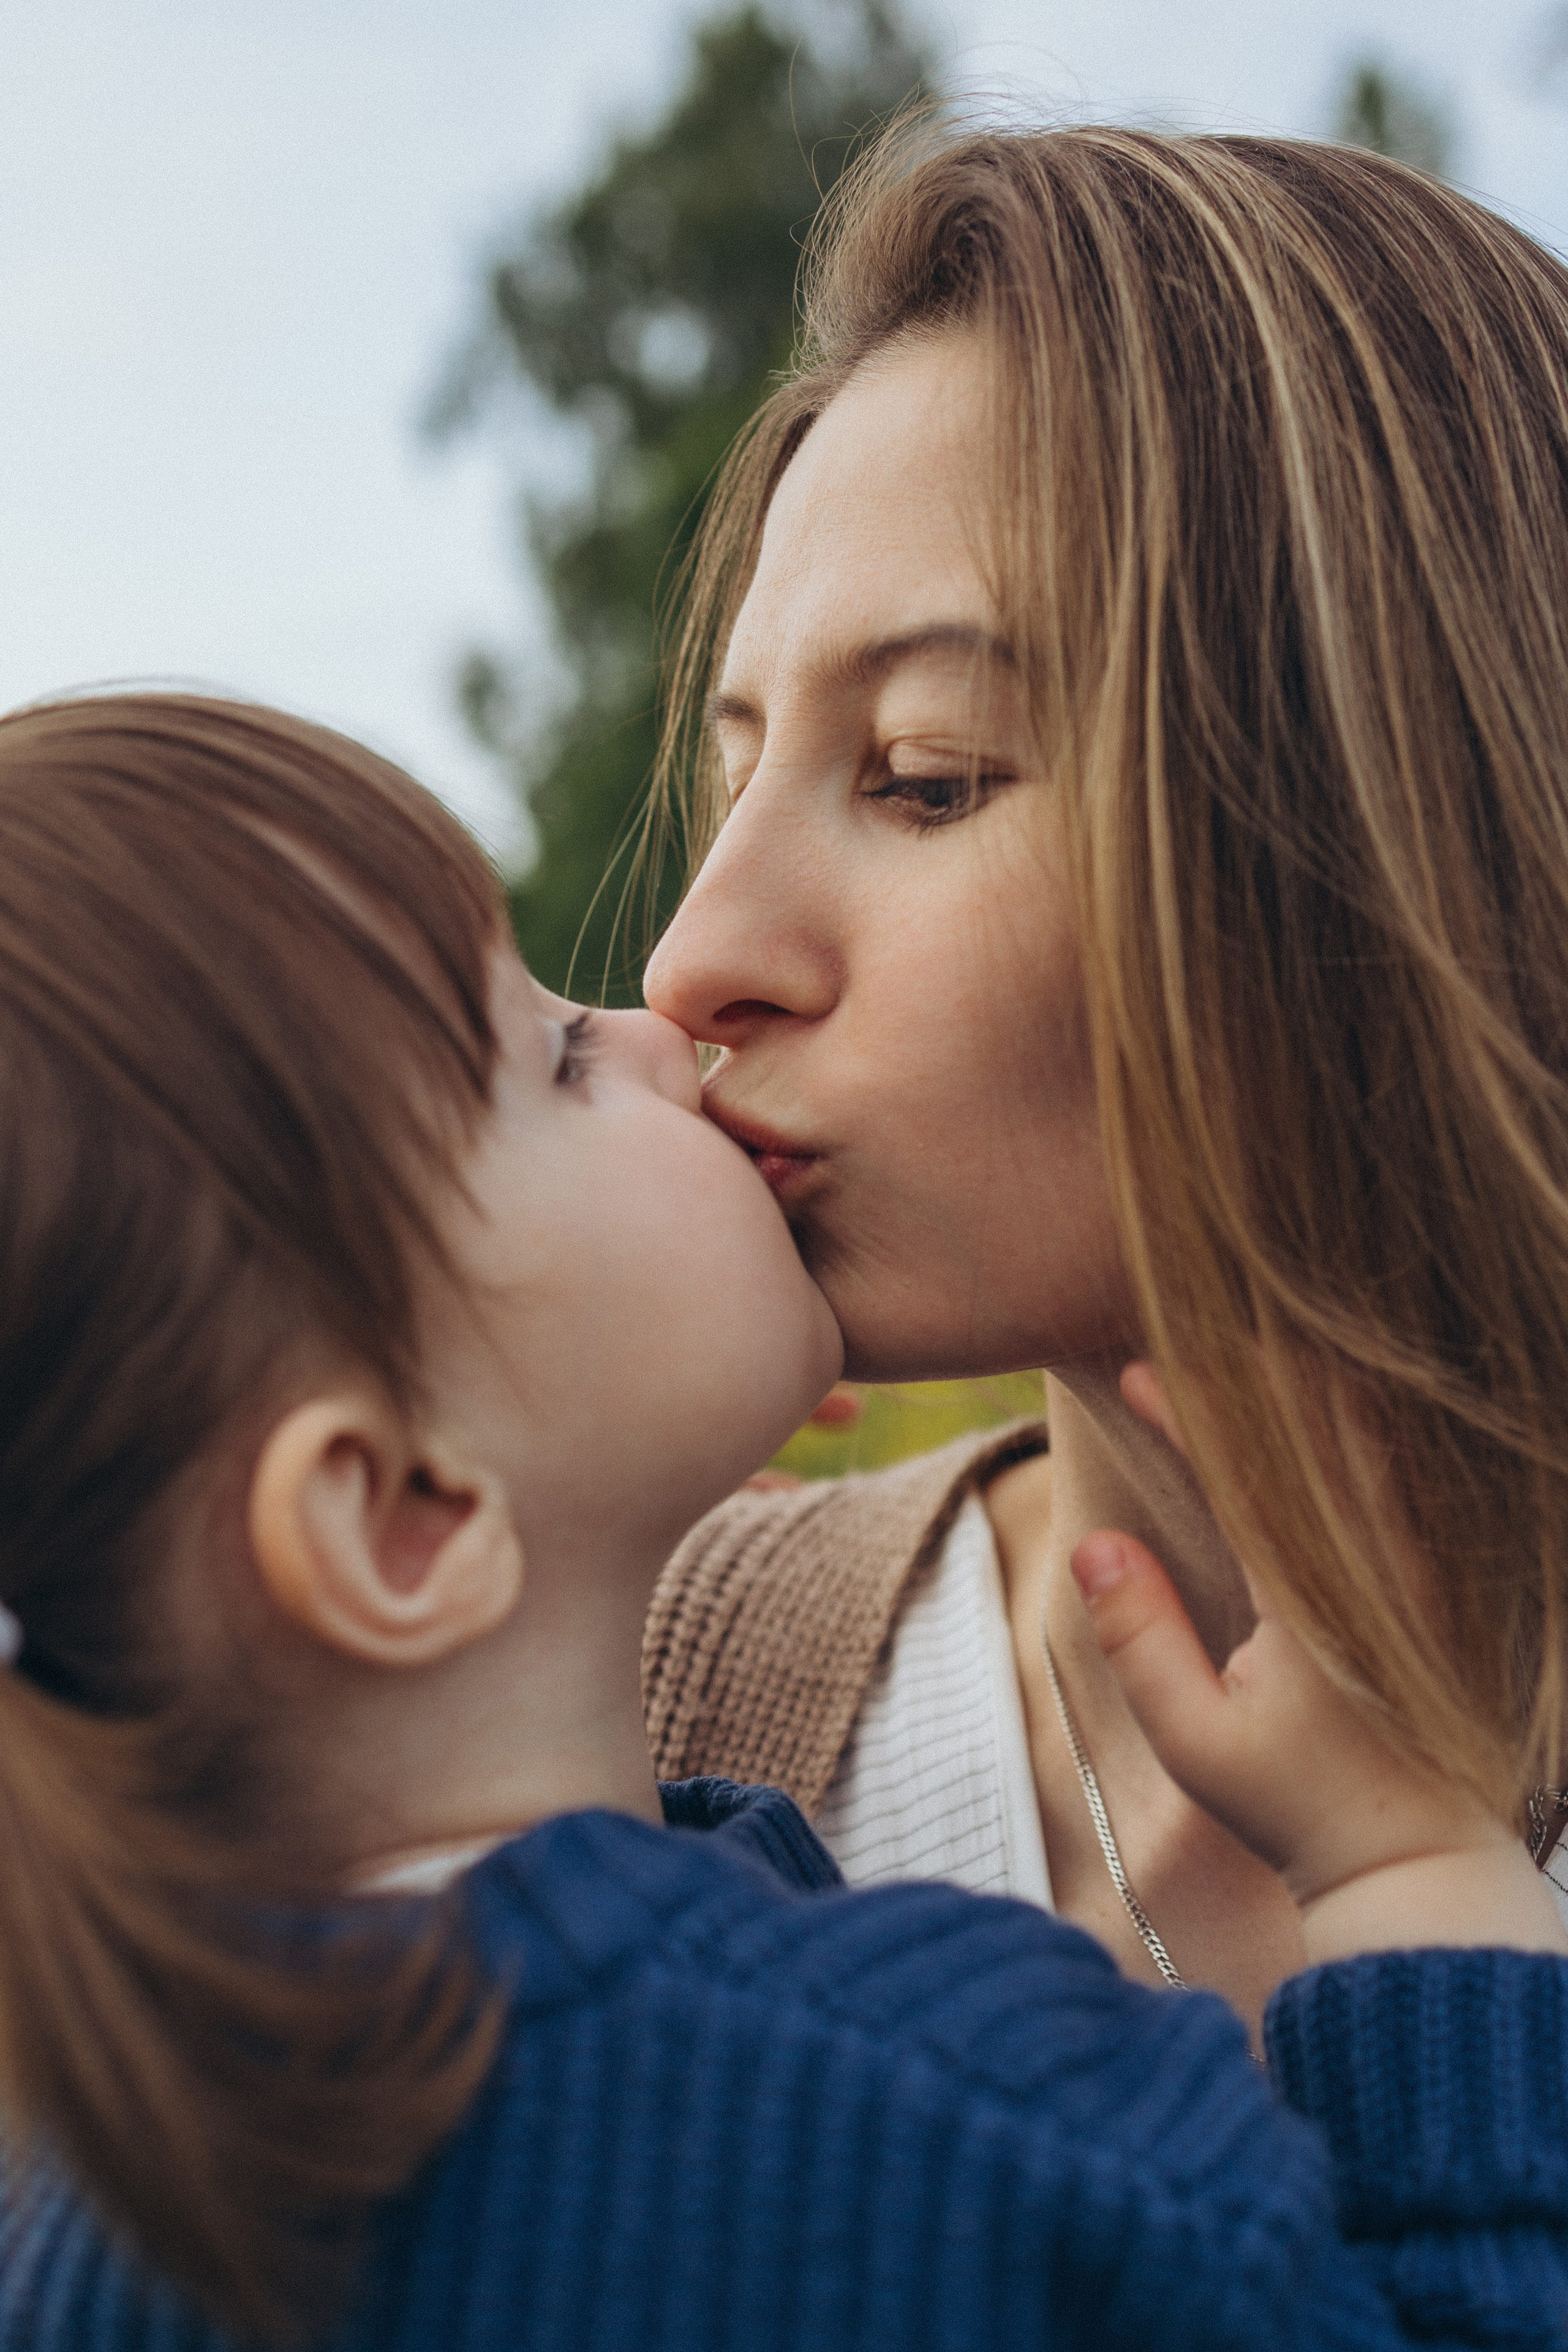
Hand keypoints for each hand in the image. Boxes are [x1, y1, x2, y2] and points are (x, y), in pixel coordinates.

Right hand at [1071, 1362, 1567, 1964]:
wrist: (1420, 1861)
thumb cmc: (1298, 1809)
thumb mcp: (1195, 1740)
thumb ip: (1140, 1639)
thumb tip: (1094, 1541)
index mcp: (1312, 1591)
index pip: (1240, 1466)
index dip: (1182, 1410)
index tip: (1134, 1372)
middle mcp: (1377, 1563)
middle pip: (1314, 1427)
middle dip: (1245, 1372)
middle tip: (1188, 1335)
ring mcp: (1420, 1568)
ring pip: (1366, 1440)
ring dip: (1305, 1390)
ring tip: (1248, 1350)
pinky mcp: (1441, 1583)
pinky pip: (1395, 1476)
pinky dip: (1350, 1432)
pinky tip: (1322, 1410)